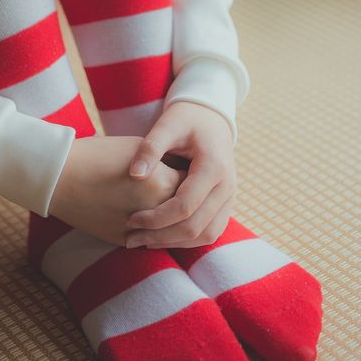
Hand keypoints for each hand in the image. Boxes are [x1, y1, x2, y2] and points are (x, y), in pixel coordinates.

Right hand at [49, 135, 187, 246]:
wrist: (60, 177)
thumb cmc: (98, 156)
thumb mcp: (139, 150)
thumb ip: (166, 162)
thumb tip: (186, 172)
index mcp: (163, 184)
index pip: (194, 184)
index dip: (192, 177)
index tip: (189, 171)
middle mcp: (157, 211)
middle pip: (186, 211)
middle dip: (186, 201)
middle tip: (184, 190)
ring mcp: (140, 231)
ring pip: (169, 231)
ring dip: (171, 221)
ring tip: (167, 206)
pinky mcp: (125, 242)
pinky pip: (148, 240)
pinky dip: (151, 231)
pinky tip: (147, 218)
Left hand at [124, 102, 236, 249]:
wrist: (211, 118)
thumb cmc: (186, 118)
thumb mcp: (167, 124)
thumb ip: (151, 148)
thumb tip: (134, 175)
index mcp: (214, 167)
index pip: (185, 206)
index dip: (156, 218)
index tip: (130, 220)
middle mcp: (227, 186)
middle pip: (195, 226)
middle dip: (161, 236)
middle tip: (131, 239)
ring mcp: (230, 197)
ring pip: (206, 235)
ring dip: (174, 243)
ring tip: (144, 242)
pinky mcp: (225, 204)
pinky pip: (210, 231)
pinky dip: (187, 239)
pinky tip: (161, 236)